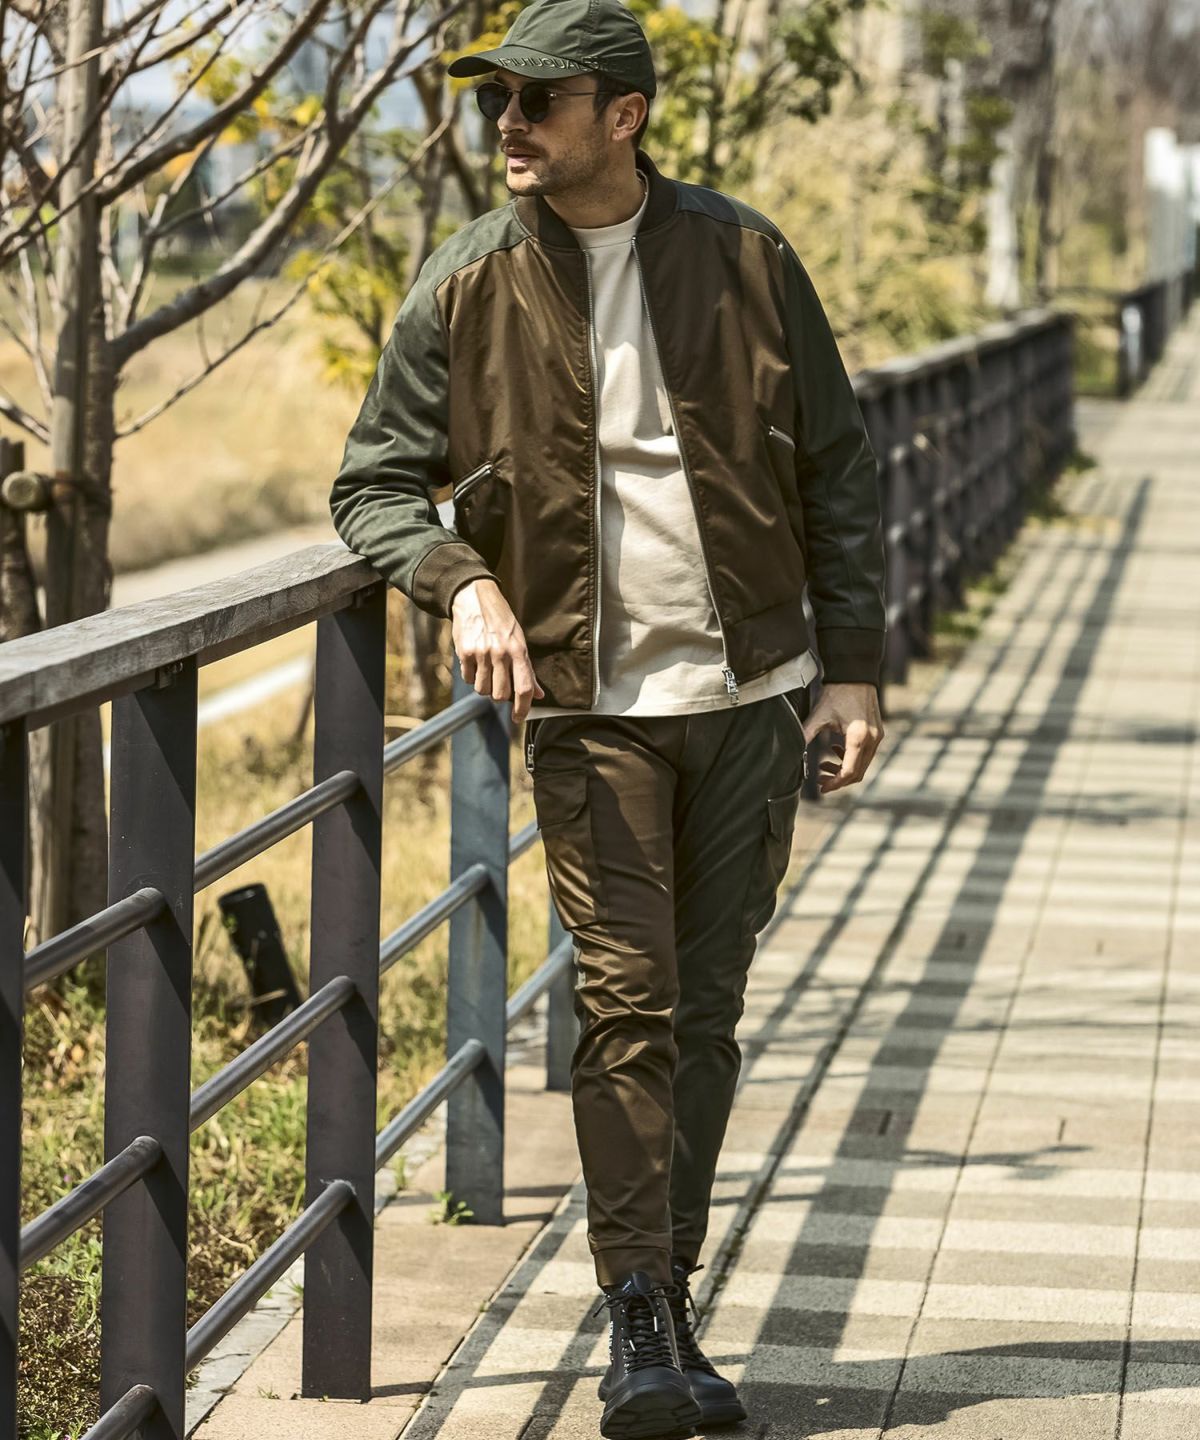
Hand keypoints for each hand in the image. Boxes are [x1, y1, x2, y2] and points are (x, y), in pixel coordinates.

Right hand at [450, 578, 544, 722]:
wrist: (474, 597)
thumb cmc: (500, 619)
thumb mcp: (519, 639)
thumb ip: (528, 669)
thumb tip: (539, 694)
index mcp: (518, 650)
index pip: (524, 688)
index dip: (523, 708)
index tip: (518, 718)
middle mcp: (500, 653)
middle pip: (500, 695)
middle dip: (500, 696)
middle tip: (499, 683)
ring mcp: (481, 653)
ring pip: (482, 690)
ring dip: (484, 686)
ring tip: (487, 670)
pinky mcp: (464, 652)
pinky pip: (468, 678)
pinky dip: (472, 676)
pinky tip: (475, 662)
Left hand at [801, 681, 883, 793]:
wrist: (854, 673)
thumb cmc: (836, 692)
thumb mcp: (818, 716)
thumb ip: (805, 735)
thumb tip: (792, 753)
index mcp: (858, 737)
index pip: (849, 771)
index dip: (835, 783)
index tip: (821, 787)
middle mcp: (872, 739)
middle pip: (858, 772)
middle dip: (838, 779)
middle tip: (820, 779)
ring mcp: (878, 736)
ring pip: (863, 764)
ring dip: (844, 768)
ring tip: (823, 765)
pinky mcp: (878, 732)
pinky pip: (866, 754)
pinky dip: (851, 757)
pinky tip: (835, 749)